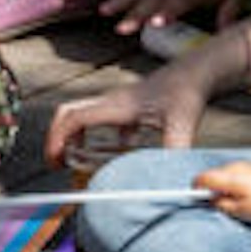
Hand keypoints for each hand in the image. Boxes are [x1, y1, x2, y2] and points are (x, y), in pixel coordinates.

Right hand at [44, 56, 216, 166]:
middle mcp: (110, 102)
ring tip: (74, 159)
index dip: (58, 140)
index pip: (74, 118)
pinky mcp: (126, 106)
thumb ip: (173, 151)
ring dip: (70, 135)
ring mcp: (116, 102)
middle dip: (55, 137)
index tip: (56, 162)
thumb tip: (171, 178)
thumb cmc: (186, 93)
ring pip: (80, 114)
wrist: (195, 73)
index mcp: (116, 107)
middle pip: (66, 113)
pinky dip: (94, 135)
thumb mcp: (181, 125)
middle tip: (57, 162)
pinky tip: (114, 151)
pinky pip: (99, 118)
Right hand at [194, 160, 250, 223]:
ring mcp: (241, 166)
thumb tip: (210, 200)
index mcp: (228, 178)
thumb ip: (220, 204)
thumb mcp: (241, 211)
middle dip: (210, 190)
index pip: (201, 179)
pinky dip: (232, 185)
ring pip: (221, 176)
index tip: (191, 198)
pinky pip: (232, 175)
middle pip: (210, 177)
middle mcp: (232, 168)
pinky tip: (244, 195)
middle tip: (221, 205)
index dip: (194, 189)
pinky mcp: (248, 167)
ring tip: (236, 201)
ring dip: (222, 188)